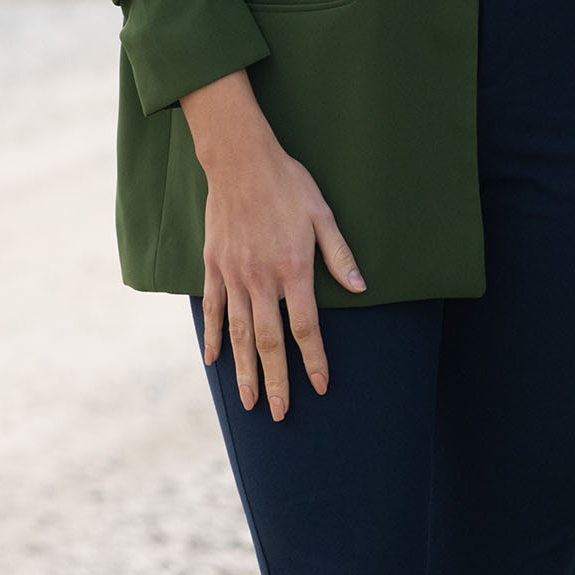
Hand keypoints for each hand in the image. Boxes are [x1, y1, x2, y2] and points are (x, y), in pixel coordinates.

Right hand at [179, 70, 364, 418]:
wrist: (240, 161)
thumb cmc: (288, 185)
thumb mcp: (323, 214)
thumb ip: (340, 254)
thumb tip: (360, 288)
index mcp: (293, 269)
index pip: (306, 327)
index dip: (314, 359)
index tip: (321, 386)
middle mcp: (261, 280)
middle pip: (270, 342)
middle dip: (276, 381)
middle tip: (279, 413)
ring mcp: (234, 276)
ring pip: (241, 334)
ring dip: (245, 371)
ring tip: (247, 402)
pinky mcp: (214, 267)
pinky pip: (215, 310)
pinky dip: (215, 337)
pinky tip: (215, 362)